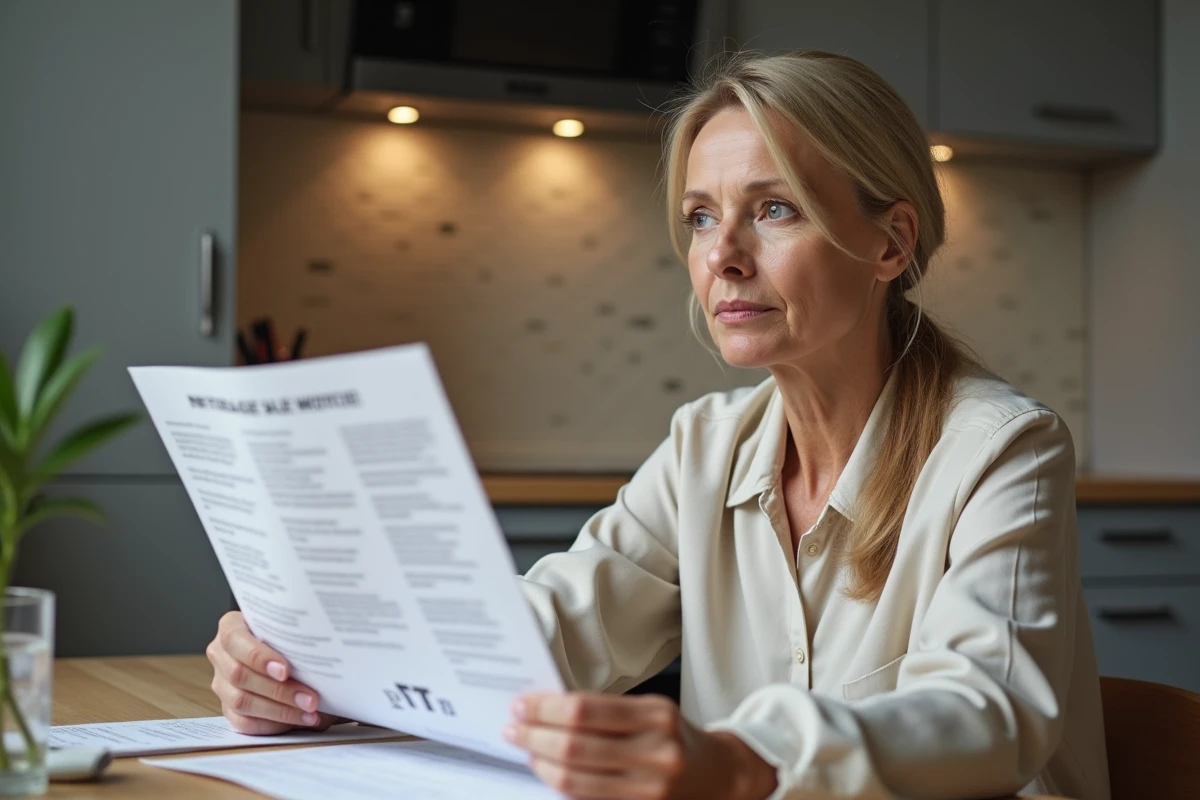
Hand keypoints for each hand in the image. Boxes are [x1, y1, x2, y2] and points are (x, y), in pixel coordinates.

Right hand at [206, 611, 338, 733]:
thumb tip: (327, 655)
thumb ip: (296, 638)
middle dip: (279, 690)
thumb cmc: (289, 637)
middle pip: (239, 675)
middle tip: (310, 699)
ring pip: (242, 702)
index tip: (286, 670)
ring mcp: (221, 684)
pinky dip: (273, 725)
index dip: (258, 656)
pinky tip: (298, 721)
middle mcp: (221, 655)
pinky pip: (244, 723)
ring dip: (280, 711)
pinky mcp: (228, 709)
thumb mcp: (290, 630)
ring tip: (310, 713)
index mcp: (230, 627)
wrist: (285, 650)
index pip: (234, 639)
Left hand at [504, 692, 776, 799]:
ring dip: (541, 764)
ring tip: (527, 750)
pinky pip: (588, 799)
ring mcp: (650, 790)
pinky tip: (549, 771)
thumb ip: (606, 710)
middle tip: (514, 728)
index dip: (545, 709)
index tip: (522, 705)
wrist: (717, 775)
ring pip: (575, 780)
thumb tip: (548, 708)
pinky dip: (561, 785)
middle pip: (575, 746)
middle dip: (535, 736)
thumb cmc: (675, 736)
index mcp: (657, 716)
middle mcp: (657, 754)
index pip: (585, 710)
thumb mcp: (650, 710)